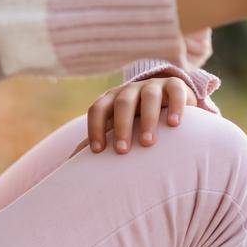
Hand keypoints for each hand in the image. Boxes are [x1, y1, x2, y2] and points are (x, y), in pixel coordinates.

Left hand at [75, 74, 193, 154]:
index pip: (97, 109)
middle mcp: (131, 90)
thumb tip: (69, 162)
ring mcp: (154, 86)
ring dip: (147, 119)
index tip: (97, 152)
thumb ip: (99, 138)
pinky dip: (175, 106)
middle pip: (121, 103)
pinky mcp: (176, 85)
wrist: (170, 100)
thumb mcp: (117, 126)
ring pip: (148, 97)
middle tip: (122, 151)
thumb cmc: (138, 120)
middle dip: (120, 126)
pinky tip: (174, 125)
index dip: (95, 128)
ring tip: (147, 143)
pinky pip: (175, 92)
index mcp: (112, 99)